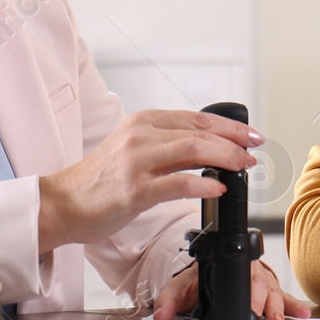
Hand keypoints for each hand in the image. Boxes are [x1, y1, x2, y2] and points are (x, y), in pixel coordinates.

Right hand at [38, 110, 261, 251]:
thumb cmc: (101, 181)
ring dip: (225, 158)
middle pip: (199, 131)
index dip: (229, 126)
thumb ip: (168, 146)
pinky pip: (177, 183)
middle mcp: (141, 135)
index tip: (251, 135)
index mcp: (143, 122)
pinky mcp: (135, 190)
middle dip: (234, 141)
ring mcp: (137, 161)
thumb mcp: (135, 150)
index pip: (196, 118)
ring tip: (243, 167)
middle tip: (255, 151)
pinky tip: (218, 188)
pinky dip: (203, 184)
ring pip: (193, 151)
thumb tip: (210, 150)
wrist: (64, 202)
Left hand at [151, 260, 311, 319]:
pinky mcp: (270, 291)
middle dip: (266, 303)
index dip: (248, 294)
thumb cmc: (198, 281)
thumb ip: (168, 300)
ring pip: (274, 291)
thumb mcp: (180, 287)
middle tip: (268, 318)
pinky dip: (293, 306)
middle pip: (261, 286)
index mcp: (227, 267)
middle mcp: (248, 273)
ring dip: (280, 306)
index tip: (252, 308)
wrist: (209, 272)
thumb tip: (161, 316)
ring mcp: (261, 281)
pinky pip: (284, 297)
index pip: (240, 277)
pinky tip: (302, 315)